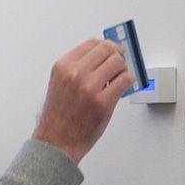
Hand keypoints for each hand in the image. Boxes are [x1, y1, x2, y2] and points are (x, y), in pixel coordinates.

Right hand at [32, 39, 131, 164]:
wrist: (55, 141)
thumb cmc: (58, 116)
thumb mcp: (60, 84)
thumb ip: (78, 69)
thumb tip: (103, 58)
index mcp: (63, 67)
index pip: (92, 43)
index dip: (106, 45)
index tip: (113, 49)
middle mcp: (75, 73)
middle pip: (107, 49)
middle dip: (117, 55)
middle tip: (120, 61)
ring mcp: (89, 87)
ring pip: (118, 63)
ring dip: (123, 69)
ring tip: (119, 78)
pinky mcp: (103, 102)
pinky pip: (125, 80)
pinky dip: (128, 81)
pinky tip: (123, 86)